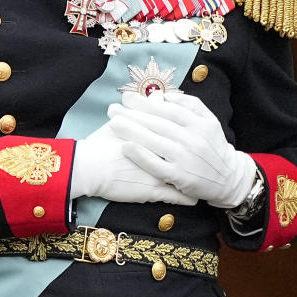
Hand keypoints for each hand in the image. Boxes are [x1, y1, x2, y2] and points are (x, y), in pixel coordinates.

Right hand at [71, 120, 196, 205]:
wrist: (89, 168)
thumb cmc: (101, 144)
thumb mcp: (122, 122)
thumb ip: (144, 110)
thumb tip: (157, 97)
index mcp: (157, 136)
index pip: (181, 135)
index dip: (192, 138)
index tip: (199, 140)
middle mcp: (163, 153)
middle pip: (187, 155)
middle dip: (199, 159)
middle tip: (207, 161)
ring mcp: (160, 173)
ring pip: (187, 178)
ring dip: (196, 180)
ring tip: (205, 182)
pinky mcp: (154, 191)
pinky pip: (177, 197)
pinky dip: (186, 197)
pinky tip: (194, 199)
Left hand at [107, 91, 256, 208]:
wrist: (229, 178)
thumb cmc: (213, 146)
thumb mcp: (209, 120)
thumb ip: (189, 104)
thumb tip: (164, 94)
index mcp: (199, 123)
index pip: (168, 109)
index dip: (146, 102)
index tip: (127, 97)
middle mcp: (193, 139)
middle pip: (158, 123)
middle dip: (133, 114)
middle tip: (112, 108)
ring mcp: (186, 158)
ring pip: (155, 141)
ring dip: (132, 131)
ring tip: (113, 123)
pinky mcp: (180, 177)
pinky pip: (156, 165)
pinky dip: (140, 156)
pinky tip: (125, 147)